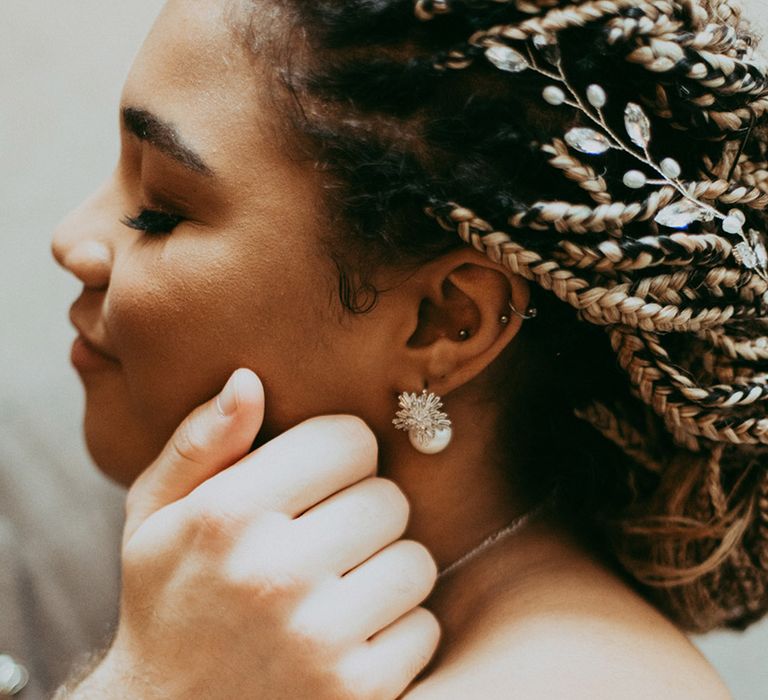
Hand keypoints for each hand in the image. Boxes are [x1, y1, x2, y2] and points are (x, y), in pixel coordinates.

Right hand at [66, 369, 439, 698]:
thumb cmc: (167, 603)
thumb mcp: (153, 517)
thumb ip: (199, 443)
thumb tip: (248, 380)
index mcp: (226, 515)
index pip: (348, 439)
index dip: (341, 453)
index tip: (322, 478)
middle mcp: (274, 573)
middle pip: (389, 497)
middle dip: (364, 512)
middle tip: (327, 539)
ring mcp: (320, 639)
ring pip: (416, 560)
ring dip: (385, 570)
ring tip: (337, 589)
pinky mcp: (358, 692)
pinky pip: (424, 626)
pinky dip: (397, 629)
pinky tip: (348, 637)